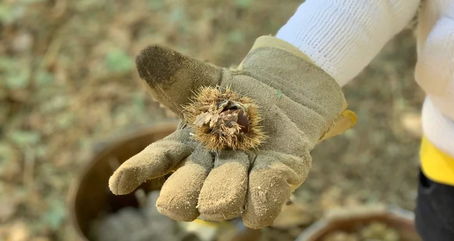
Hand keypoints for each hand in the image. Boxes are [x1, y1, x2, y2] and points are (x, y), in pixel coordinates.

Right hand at [108, 36, 354, 228]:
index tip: (119, 183)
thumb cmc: (231, 94)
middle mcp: (205, 176)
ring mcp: (237, 186)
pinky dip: (260, 198)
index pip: (154, 162)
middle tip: (206, 167)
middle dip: (189, 191)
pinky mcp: (269, 187)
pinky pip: (261, 209)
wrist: (279, 97)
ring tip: (242, 160)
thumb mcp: (204, 80)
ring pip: (223, 206)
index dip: (136, 172)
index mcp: (181, 149)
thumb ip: (177, 74)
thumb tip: (146, 56)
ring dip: (228, 187)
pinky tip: (264, 173)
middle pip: (185, 198)